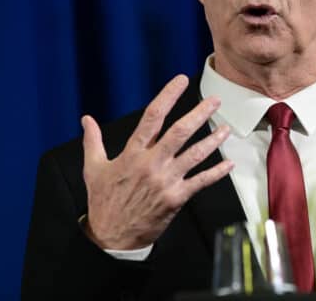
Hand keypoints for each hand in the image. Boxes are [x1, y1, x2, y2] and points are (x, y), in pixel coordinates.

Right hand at [81, 75, 233, 249]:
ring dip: (213, 140)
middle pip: (179, 132)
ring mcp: (165, 181)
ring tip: (226, 128)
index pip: (152, 116)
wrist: (112, 236)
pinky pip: (201, 182)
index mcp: (132, 153)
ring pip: (195, 155)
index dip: (168, 96)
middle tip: (215, 101)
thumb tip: (86, 119)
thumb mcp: (93, 169)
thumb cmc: (104, 201)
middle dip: (200, 114)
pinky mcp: (176, 198)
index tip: (180, 81)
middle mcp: (151, 163)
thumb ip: (93, 141)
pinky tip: (229, 164)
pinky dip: (217, 172)